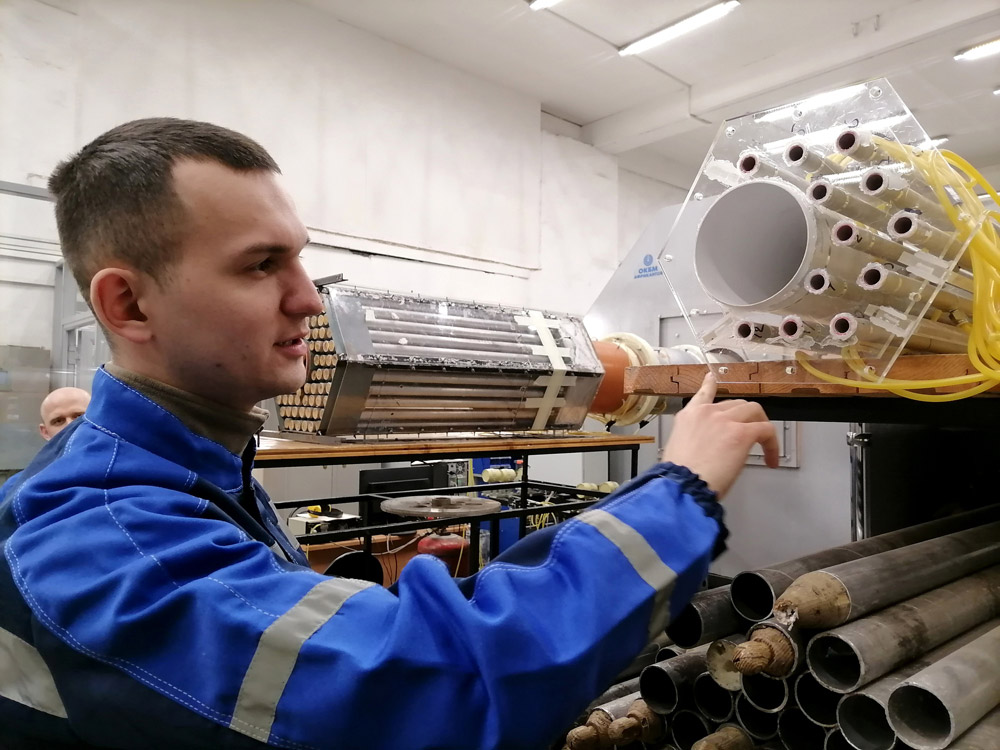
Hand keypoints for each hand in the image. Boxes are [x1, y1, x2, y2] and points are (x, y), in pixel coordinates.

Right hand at [661, 373, 778, 497]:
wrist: (683, 485)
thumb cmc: (679, 478)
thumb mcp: (678, 452)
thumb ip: (694, 442)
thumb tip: (706, 452)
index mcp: (688, 418)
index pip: (702, 395)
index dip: (709, 385)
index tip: (712, 378)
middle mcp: (706, 413)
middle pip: (736, 404)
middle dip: (746, 418)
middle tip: (752, 435)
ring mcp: (725, 421)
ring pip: (753, 411)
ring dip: (761, 426)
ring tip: (765, 445)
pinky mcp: (742, 433)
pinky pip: (766, 431)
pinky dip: (772, 445)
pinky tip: (772, 459)